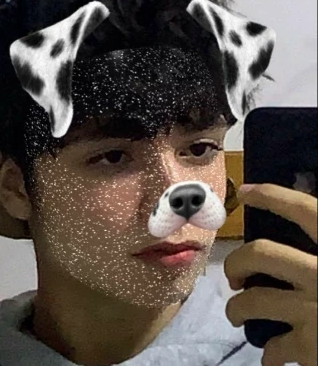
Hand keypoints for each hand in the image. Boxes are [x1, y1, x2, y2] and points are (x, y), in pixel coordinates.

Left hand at [224, 184, 316, 365]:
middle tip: (234, 276)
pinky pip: (276, 347)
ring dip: (236, 308)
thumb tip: (310, 214)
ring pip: (254, 301)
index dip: (271, 196)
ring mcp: (314, 310)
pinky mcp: (312, 347)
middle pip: (260, 254)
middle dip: (236, 263)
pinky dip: (270, 353)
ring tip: (235, 313)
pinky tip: (272, 356)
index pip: (303, 210)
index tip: (245, 193)